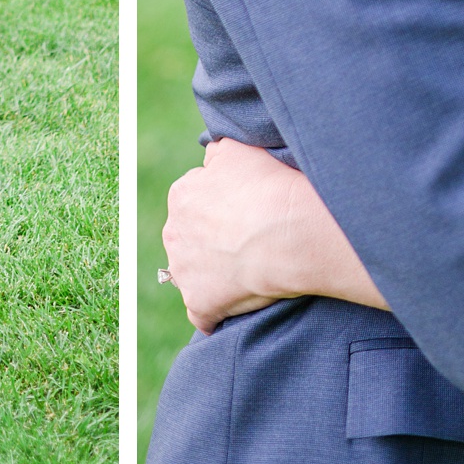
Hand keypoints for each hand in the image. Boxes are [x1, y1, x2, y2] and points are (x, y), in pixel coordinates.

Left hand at [163, 139, 300, 332]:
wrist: (288, 233)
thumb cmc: (269, 187)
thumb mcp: (239, 149)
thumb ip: (216, 153)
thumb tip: (210, 160)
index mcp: (182, 195)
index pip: (195, 201)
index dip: (221, 208)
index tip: (244, 213)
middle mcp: (174, 232)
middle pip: (189, 237)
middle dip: (212, 240)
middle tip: (248, 242)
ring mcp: (184, 270)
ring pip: (192, 274)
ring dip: (212, 275)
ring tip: (247, 272)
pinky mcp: (199, 303)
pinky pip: (203, 313)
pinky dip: (216, 312)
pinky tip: (237, 305)